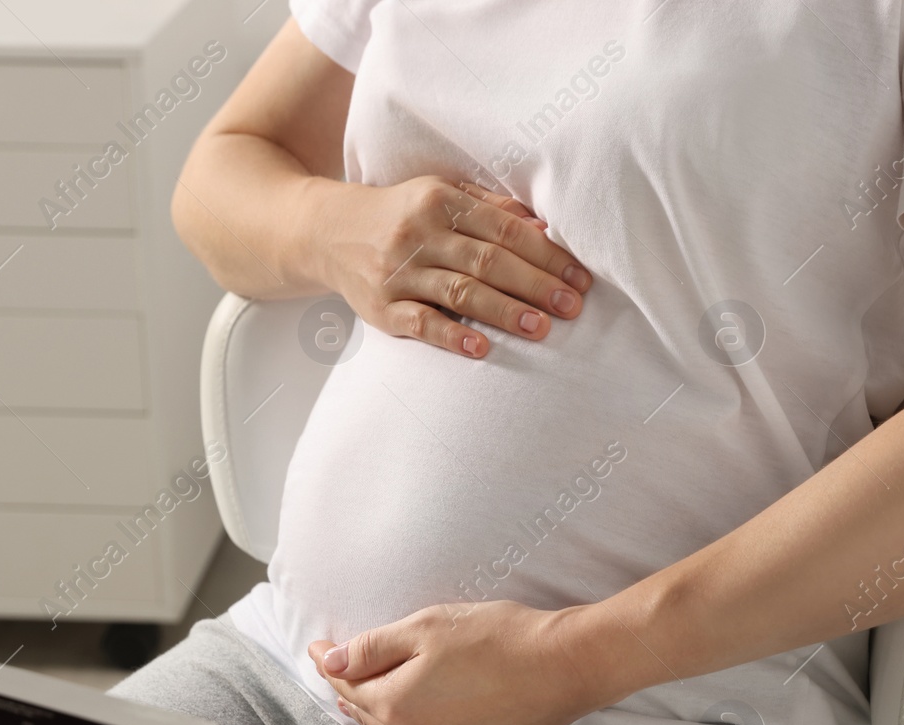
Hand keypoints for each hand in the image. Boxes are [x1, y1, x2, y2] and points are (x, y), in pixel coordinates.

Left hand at [308, 600, 600, 724]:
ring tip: (360, 694)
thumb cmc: (505, 642)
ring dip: (372, 713)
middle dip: (346, 686)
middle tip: (334, 666)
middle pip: (364, 711)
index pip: (345, 682)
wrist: (563, 666)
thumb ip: (374, 647)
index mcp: (396, 704)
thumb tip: (333, 661)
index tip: (319, 647)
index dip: (328, 659)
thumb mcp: (427, 628)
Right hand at [311, 176, 591, 358]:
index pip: (503, 229)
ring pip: (459, 292)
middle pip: (487, 261)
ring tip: (542, 328)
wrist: (326, 232)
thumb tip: (543, 226)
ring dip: (505, 311)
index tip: (578, 277)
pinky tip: (481, 349)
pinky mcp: (381, 308)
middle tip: (572, 305)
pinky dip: (451, 336)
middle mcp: (418, 234)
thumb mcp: (440, 195)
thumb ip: (489, 208)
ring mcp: (398, 273)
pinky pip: (420, 323)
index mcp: (439, 201)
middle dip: (535, 284)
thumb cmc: (400, 215)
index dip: (545, 254)